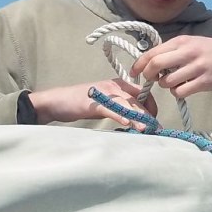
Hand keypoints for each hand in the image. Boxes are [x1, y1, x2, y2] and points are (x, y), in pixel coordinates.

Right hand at [28, 78, 156, 127]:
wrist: (56, 102)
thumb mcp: (104, 103)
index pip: (141, 93)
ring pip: (127, 105)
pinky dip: (121, 116)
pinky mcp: (94, 103)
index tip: (153, 120)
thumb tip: (137, 119)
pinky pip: (111, 110)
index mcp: (117, 84)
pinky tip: (128, 124)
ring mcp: (103, 93)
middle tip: (155, 128)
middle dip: (148, 114)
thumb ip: (119, 107)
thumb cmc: (80, 103)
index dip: (150, 106)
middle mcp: (113, 86)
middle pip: (137, 99)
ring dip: (139, 117)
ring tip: (147, 127)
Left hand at [130, 36, 211, 99]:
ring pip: (167, 81)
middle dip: (149, 75)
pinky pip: (180, 91)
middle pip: (156, 65)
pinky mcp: (203, 82)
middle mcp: (188, 52)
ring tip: (172, 82)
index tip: (134, 72)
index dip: (139, 64)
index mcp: (182, 41)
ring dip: (164, 85)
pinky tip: (182, 88)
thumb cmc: (210, 51)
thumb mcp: (192, 43)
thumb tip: (150, 61)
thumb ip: (173, 50)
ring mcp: (196, 68)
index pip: (153, 52)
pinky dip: (176, 92)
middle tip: (151, 79)